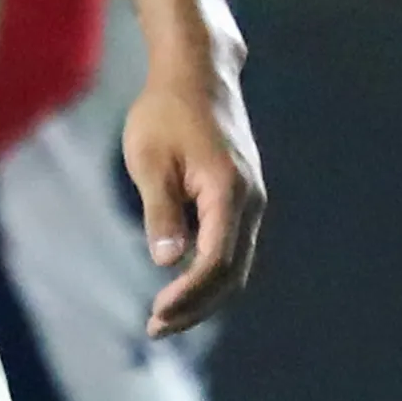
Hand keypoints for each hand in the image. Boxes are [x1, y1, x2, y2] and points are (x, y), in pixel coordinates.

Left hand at [123, 67, 264, 337]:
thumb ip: (161, 211)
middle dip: (196, 307)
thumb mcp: (150, 160)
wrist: (196, 73)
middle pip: (232, 274)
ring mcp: (251, 199)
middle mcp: (250, 201)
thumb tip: (168, 261)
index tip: (156, 315)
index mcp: (229, 192)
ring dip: (204, 294)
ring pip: (236, 264)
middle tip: (155, 327)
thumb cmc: (165, 111)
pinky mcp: (243, 196)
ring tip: (165, 315)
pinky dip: (210, 272)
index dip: (188, 296)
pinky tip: (181, 282)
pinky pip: (233, 246)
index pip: (216, 263)